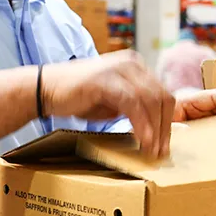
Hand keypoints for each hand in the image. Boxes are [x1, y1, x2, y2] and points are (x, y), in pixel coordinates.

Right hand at [41, 51, 175, 157]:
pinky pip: (133, 103)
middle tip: (161, 152)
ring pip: (150, 101)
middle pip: (161, 97)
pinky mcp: (107, 79)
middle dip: (164, 128)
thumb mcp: (115, 102)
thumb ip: (136, 108)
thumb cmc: (81, 97)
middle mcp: (132, 63)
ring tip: (152, 151)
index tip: (165, 144)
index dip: (167, 121)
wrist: (47, 89)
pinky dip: (141, 124)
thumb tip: (156, 128)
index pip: (162, 94)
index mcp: (136, 66)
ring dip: (154, 130)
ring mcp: (120, 69)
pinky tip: (142, 141)